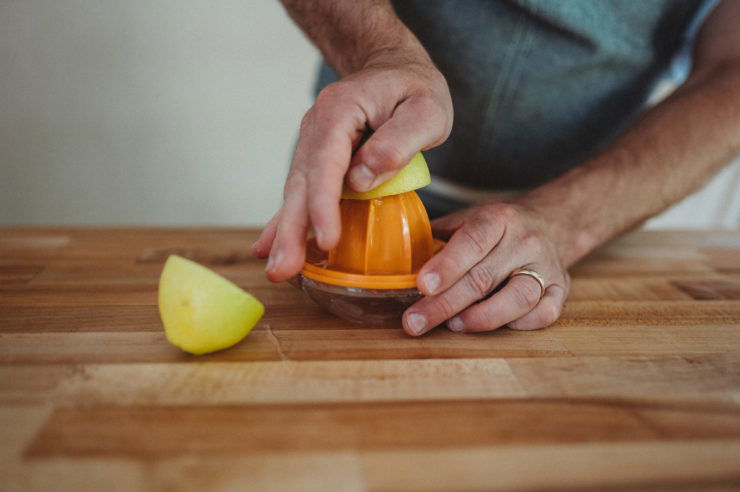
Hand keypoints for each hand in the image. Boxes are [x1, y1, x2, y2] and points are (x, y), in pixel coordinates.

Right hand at [252, 57, 452, 280]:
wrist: (394, 68)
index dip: (323, 204)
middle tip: (283, 269)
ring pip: (295, 192)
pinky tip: (269, 247)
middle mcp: (317, 127)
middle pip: (300, 182)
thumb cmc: (415, 89)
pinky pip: (300, 192)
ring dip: (285, 232)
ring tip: (278, 270)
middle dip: (291, 229)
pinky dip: (287, 220)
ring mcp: (313, 143)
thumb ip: (397, 143)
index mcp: (340, 110)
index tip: (327, 240)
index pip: (327, 162)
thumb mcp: (426, 110)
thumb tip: (360, 182)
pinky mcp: (317, 159)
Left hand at [403, 201, 570, 335]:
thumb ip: (436, 240)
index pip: (473, 241)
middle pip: (485, 277)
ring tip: (453, 326)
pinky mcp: (562, 289)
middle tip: (414, 323)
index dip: (447, 265)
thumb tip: (394, 265)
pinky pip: (545, 314)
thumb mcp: (466, 220)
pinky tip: (493, 326)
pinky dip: (518, 325)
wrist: (551, 222)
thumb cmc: (495, 228)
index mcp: (498, 219)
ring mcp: (547, 266)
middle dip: (445, 304)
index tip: (422, 286)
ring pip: (518, 298)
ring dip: (481, 317)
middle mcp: (525, 241)